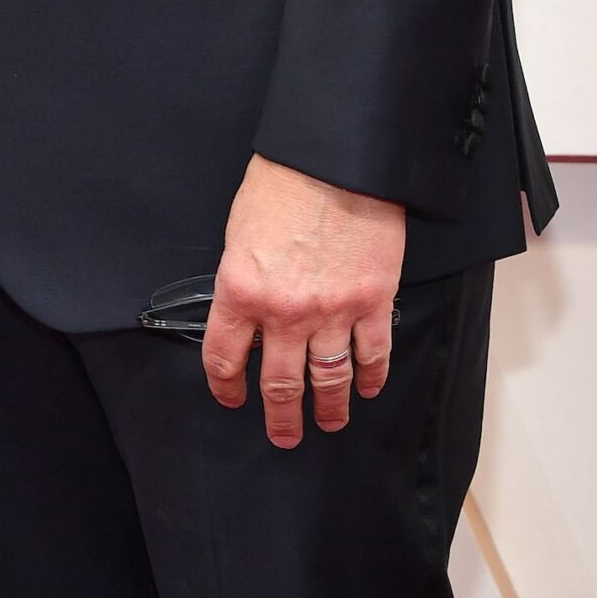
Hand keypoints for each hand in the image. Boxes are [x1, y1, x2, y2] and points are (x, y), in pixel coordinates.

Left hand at [201, 155, 404, 447]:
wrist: (333, 161)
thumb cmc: (282, 184)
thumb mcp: (239, 233)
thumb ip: (242, 281)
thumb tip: (248, 313)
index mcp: (241, 291)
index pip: (224, 357)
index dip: (226, 386)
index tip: (231, 398)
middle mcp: (284, 312)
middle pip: (280, 384)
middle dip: (281, 417)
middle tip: (283, 435)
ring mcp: (331, 312)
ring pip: (329, 380)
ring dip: (329, 408)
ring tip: (329, 423)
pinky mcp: (371, 302)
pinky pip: (371, 355)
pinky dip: (370, 379)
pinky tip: (366, 389)